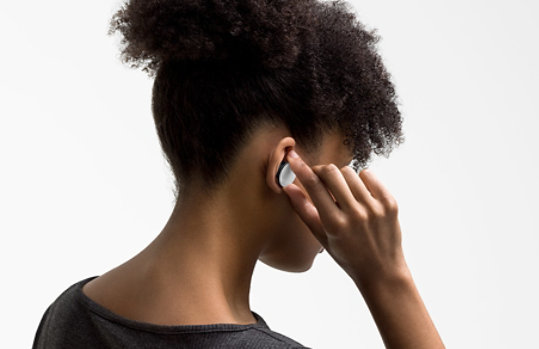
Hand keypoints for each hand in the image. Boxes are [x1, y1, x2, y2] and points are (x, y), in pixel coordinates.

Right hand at [282, 149, 408, 289]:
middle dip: (321, 170)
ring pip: (350, 172)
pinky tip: (358, 193)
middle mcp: (355, 214)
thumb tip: (287, 187)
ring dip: (341, 177)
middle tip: (318, 176)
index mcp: (335, 225)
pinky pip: (369, 175)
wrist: (382, 271)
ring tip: (342, 192)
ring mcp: (375, 208)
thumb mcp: (321, 237)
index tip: (293, 158)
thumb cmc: (347, 256)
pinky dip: (360, 179)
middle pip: (332, 172)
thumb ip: (303, 210)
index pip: (313, 186)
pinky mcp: (390, 203)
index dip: (300, 169)